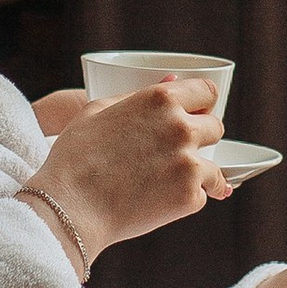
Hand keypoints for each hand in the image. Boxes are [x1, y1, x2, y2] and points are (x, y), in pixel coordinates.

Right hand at [30, 77, 228, 260]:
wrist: (70, 207)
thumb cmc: (75, 158)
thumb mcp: (97, 111)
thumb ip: (138, 95)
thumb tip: (171, 81)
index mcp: (159, 100)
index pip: (207, 91)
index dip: (202, 104)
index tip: (197, 114)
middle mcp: (180, 127)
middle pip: (216, 127)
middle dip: (202, 138)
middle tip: (178, 152)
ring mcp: (188, 163)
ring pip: (215, 167)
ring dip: (200, 173)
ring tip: (175, 183)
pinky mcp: (189, 196)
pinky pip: (201, 195)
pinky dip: (187, 199)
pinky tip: (162, 202)